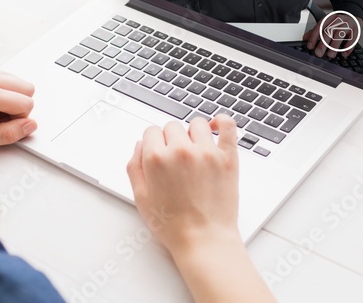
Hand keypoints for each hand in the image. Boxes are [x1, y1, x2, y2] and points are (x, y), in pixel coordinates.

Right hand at [126, 115, 238, 254]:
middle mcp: (181, 151)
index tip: (158, 151)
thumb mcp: (141, 198)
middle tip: (175, 158)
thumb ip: (134, 167)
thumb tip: (139, 146)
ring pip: (197, 123)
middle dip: (170, 139)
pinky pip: (228, 125)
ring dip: (193, 133)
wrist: (204, 240)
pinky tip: (216, 127)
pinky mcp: (228, 157)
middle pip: (172, 126)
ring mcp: (207, 152)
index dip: (153, 142)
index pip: (151, 131)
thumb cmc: (173, 225)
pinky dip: (222, 121)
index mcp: (157, 159)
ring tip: (194, 149)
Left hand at [303, 12, 361, 58]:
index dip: (314, 37)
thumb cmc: (339, 23)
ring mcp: (348, 24)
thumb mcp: (327, 24)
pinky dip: (348, 47)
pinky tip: (344, 54)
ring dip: (335, 46)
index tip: (310, 47)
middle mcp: (338, 20)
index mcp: (329, 18)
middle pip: (329, 31)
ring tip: (330, 55)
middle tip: (318, 53)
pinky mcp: (357, 29)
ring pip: (340, 34)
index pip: (319, 27)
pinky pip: (353, 39)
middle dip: (323, 43)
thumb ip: (316, 31)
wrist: (354, 16)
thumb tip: (305, 38)